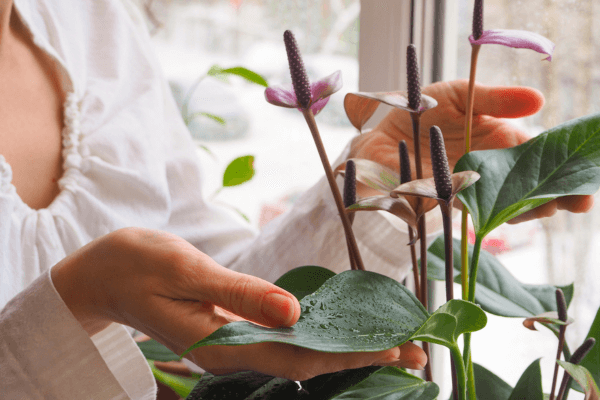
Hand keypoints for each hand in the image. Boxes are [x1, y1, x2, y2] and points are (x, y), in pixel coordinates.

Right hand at [51, 227, 425, 380]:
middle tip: (417, 350)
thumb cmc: (138, 265)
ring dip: (348, 345)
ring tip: (395, 342)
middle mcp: (234, 350)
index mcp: (222, 343)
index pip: (298, 356)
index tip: (393, 347)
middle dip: (362, 355)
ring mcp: (235, 340)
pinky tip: (344, 327)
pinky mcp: (235, 325)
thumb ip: (240, 293)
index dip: (348, 353)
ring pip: (300, 349)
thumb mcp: (187, 270)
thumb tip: (293, 311)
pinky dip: (321, 331)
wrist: (104, 273)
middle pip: (308, 360)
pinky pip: (285, 334)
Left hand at [350, 79, 593, 222]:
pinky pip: (478, 211)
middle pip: (532, 184)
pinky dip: (495, 214)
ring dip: (531, 208)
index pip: (540, 155)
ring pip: (510, 203)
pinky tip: (511, 214)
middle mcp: (493, 168)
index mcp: (501, 140)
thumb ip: (495, 99)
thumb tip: (538, 101)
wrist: (382, 135)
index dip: (564, 166)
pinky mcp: (451, 202)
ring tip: (550, 206)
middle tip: (580, 200)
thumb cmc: (421, 110)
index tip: (585, 177)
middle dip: (557, 194)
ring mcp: (474, 188)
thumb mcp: (460, 94)